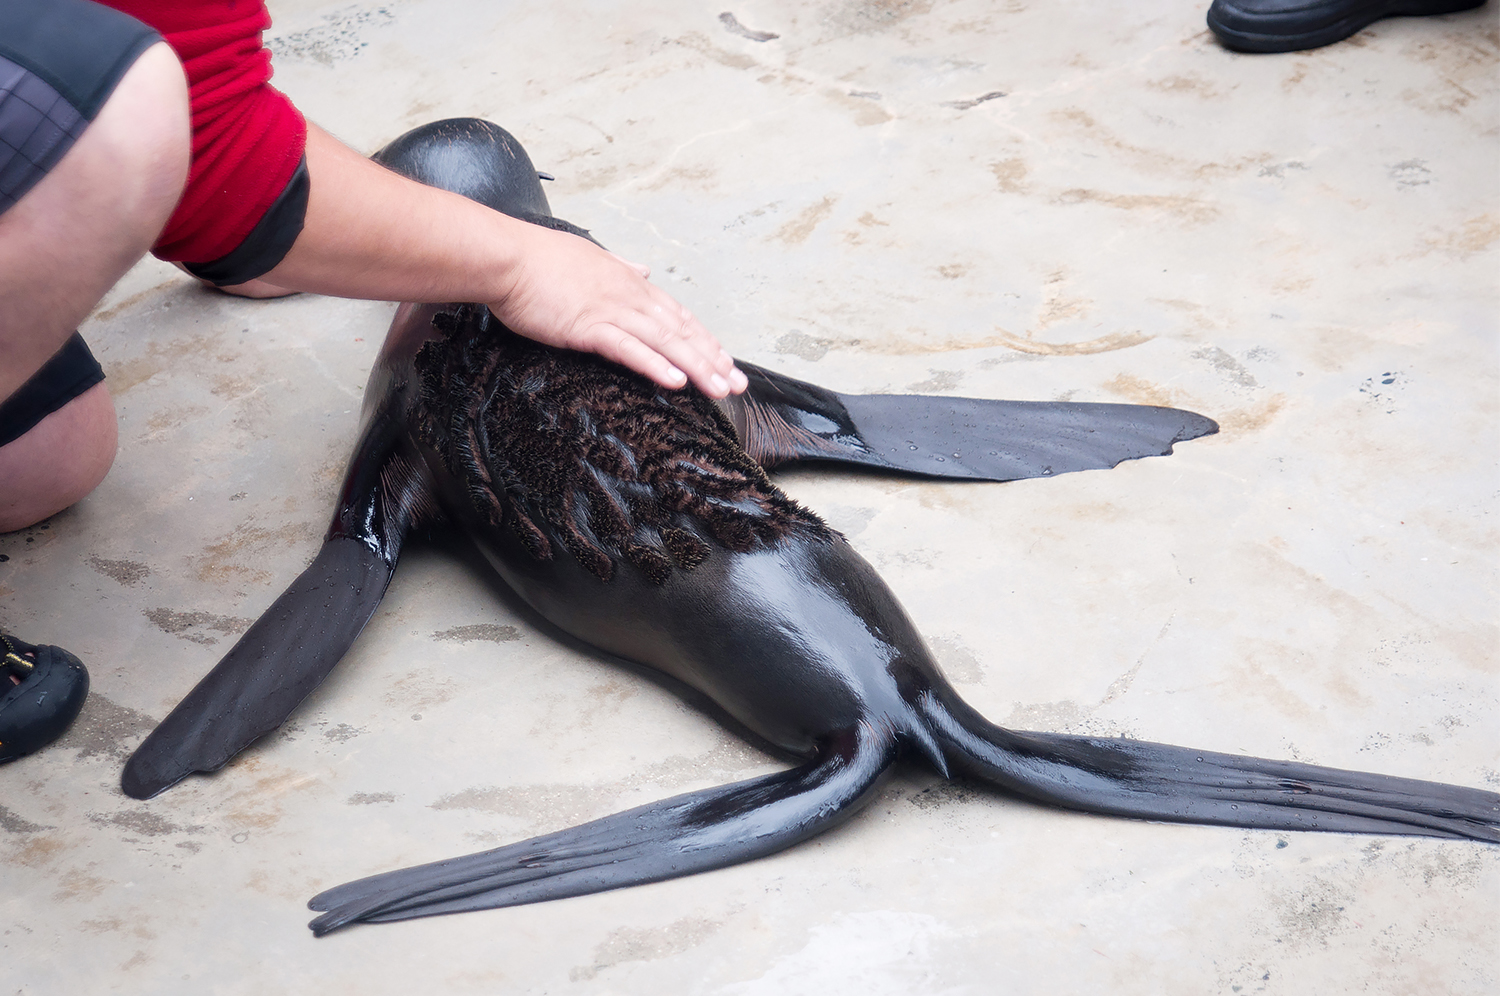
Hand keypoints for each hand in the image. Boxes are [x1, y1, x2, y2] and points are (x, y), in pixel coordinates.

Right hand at [486, 221, 745, 397]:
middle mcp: (629, 295)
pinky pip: (629, 348)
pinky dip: (655, 365)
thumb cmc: (539, 261)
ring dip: (696, 366)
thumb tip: (644, 268)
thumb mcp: (589, 257)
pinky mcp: (588, 326)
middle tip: (737, 384)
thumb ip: (620, 266)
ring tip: (719, 388)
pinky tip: (676, 381)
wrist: (505, 257)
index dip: (704, 340)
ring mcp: (611, 310)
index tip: (725, 361)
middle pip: (681, 330)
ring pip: (665, 341)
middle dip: (713, 359)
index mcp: (630, 282)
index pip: (677, 315)